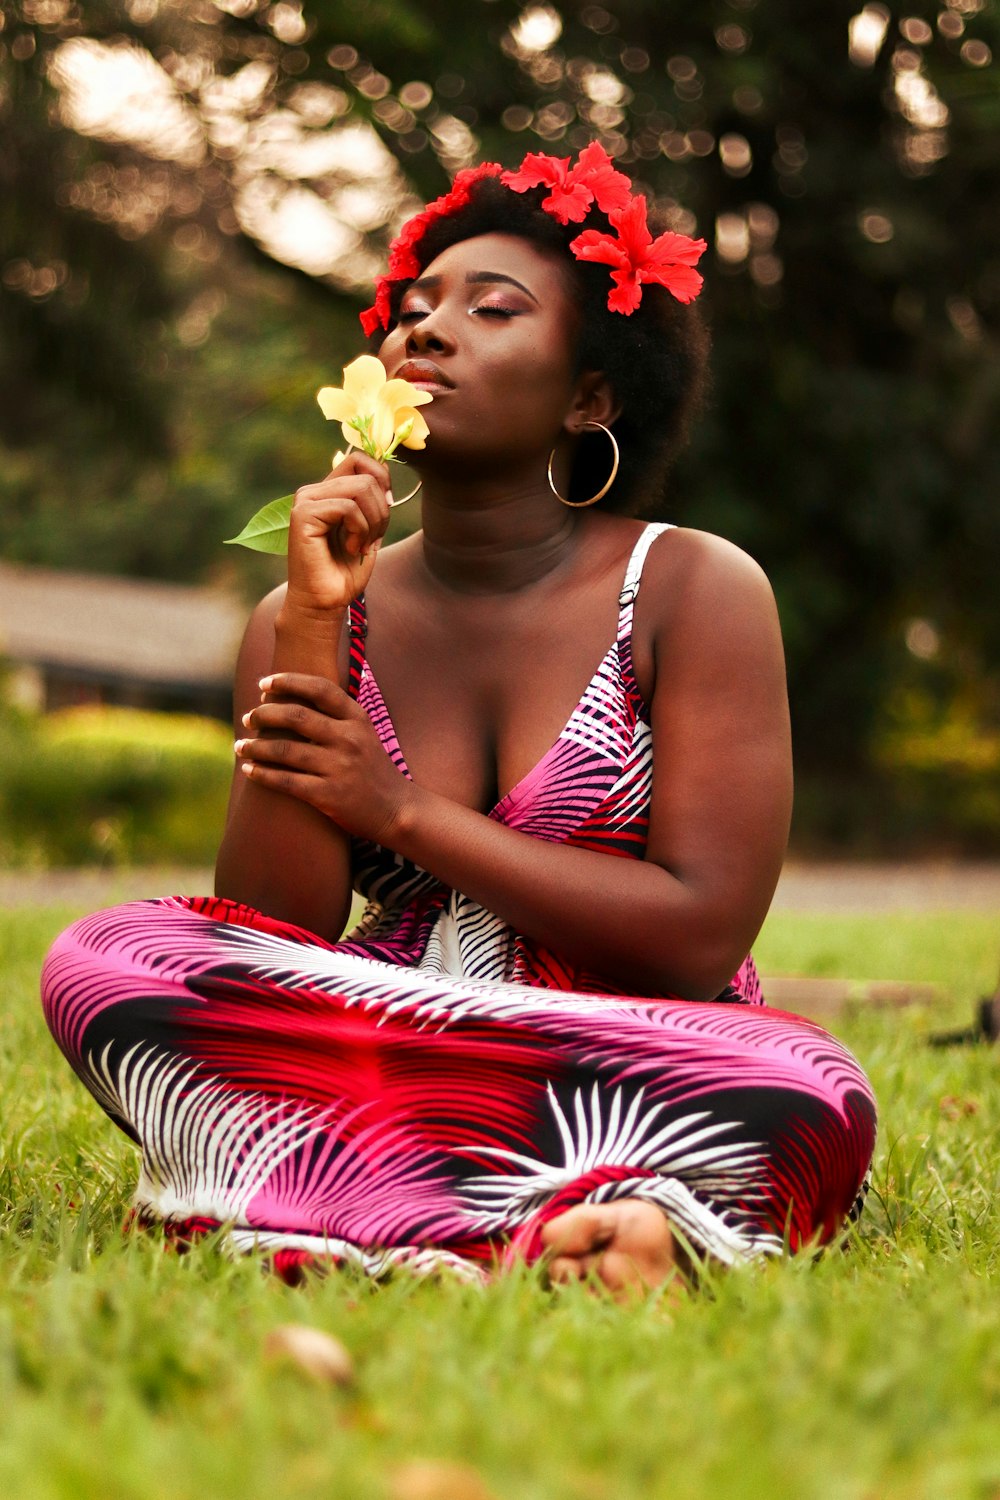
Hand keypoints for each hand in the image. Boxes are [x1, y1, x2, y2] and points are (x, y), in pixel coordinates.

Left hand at [234, 672, 410, 843]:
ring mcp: (340, 768)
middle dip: (264, 714)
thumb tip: (291, 698)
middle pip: (295, 716)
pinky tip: (249, 770)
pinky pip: (286, 781)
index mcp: (358, 719)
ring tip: (240, 745)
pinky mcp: (329, 795)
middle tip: (249, 718)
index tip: (264, 684)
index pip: (320, 688)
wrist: (396, 809)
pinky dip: (262, 774)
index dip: (288, 681)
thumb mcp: (364, 734)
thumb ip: (337, 716)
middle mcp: (349, 740)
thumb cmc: (372, 769)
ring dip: (256, 747)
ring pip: (285, 750)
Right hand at [285, 452, 391, 613]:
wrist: (324, 602)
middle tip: (373, 539)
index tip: (385, 510)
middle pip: (366, 475)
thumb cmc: (345, 571)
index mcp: (327, 491)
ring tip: (362, 546)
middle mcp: (313, 491)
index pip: (359, 460)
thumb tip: (385, 472)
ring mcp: (306, 500)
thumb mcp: (368, 529)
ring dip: (373, 521)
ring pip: (361, 488)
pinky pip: (348, 507)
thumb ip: (372, 500)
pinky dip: (360, 530)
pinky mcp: (303, 514)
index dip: (382, 479)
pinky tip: (351, 548)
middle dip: (382, 510)